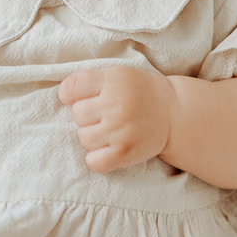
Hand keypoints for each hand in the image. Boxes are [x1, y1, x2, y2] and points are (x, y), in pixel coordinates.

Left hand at [58, 66, 178, 173]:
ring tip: (110, 130)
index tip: (80, 97)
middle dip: (86, 115)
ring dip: (92, 136)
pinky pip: (94, 162)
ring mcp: (121, 130)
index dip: (70, 94)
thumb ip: (89, 81)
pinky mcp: (126, 153)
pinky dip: (96, 159)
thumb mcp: (117, 74)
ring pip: (83, 138)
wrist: (174, 113)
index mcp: (113, 80)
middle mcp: (116, 104)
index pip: (70, 88)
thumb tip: (61, 96)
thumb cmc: (139, 92)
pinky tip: (107, 149)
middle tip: (104, 114)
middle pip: (76, 114)